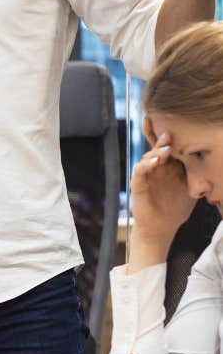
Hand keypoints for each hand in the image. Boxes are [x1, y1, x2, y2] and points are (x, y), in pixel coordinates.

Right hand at [130, 122, 194, 246]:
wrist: (161, 228)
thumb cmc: (176, 209)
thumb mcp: (192, 190)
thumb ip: (199, 176)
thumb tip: (217, 163)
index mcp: (170, 167)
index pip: (170, 147)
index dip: (171, 137)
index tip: (177, 125)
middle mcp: (157, 167)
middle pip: (157, 147)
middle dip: (161, 137)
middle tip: (169, 131)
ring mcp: (147, 174)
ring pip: (149, 156)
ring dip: (157, 151)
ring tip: (167, 149)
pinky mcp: (138, 183)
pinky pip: (140, 170)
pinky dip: (147, 164)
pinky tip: (155, 161)